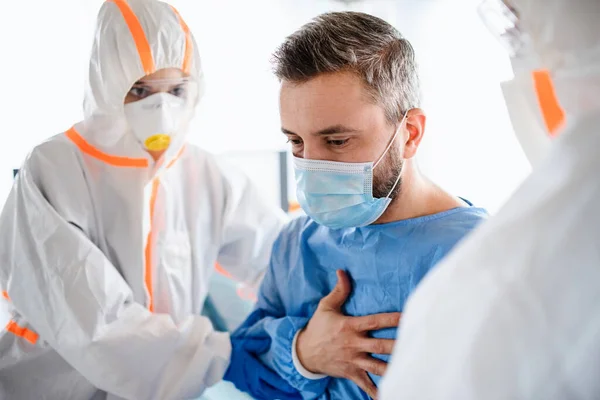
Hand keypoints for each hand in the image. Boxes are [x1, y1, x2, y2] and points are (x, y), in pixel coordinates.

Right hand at [224, 337, 301, 399]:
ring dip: (278, 397)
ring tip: (290, 398)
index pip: (272, 379)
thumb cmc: (232, 349)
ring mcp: (248, 386)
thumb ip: (259, 342)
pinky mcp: (245, 387)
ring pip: (265, 395)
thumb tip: (270, 342)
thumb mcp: (246, 342)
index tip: (295, 387)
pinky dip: (267, 397)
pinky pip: (259, 395)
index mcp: (254, 369)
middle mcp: (252, 381)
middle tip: (298, 396)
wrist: (218, 358)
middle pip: (271, 391)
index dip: (283, 384)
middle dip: (285, 394)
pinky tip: (273, 397)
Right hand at [296, 270, 400, 398]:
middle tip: (417, 344)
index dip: (392, 319)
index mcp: (350, 326)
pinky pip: (367, 385)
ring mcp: (354, 360)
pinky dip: (378, 392)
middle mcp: (354, 344)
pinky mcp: (352, 373)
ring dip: (394, 369)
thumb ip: (339, 290)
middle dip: (398, 346)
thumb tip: (342, 271)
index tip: (408, 316)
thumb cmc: (318, 327)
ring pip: (378, 366)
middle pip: (381, 346)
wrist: (304, 353)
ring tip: (410, 369)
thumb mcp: (326, 307)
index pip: (375, 321)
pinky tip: (393, 393)